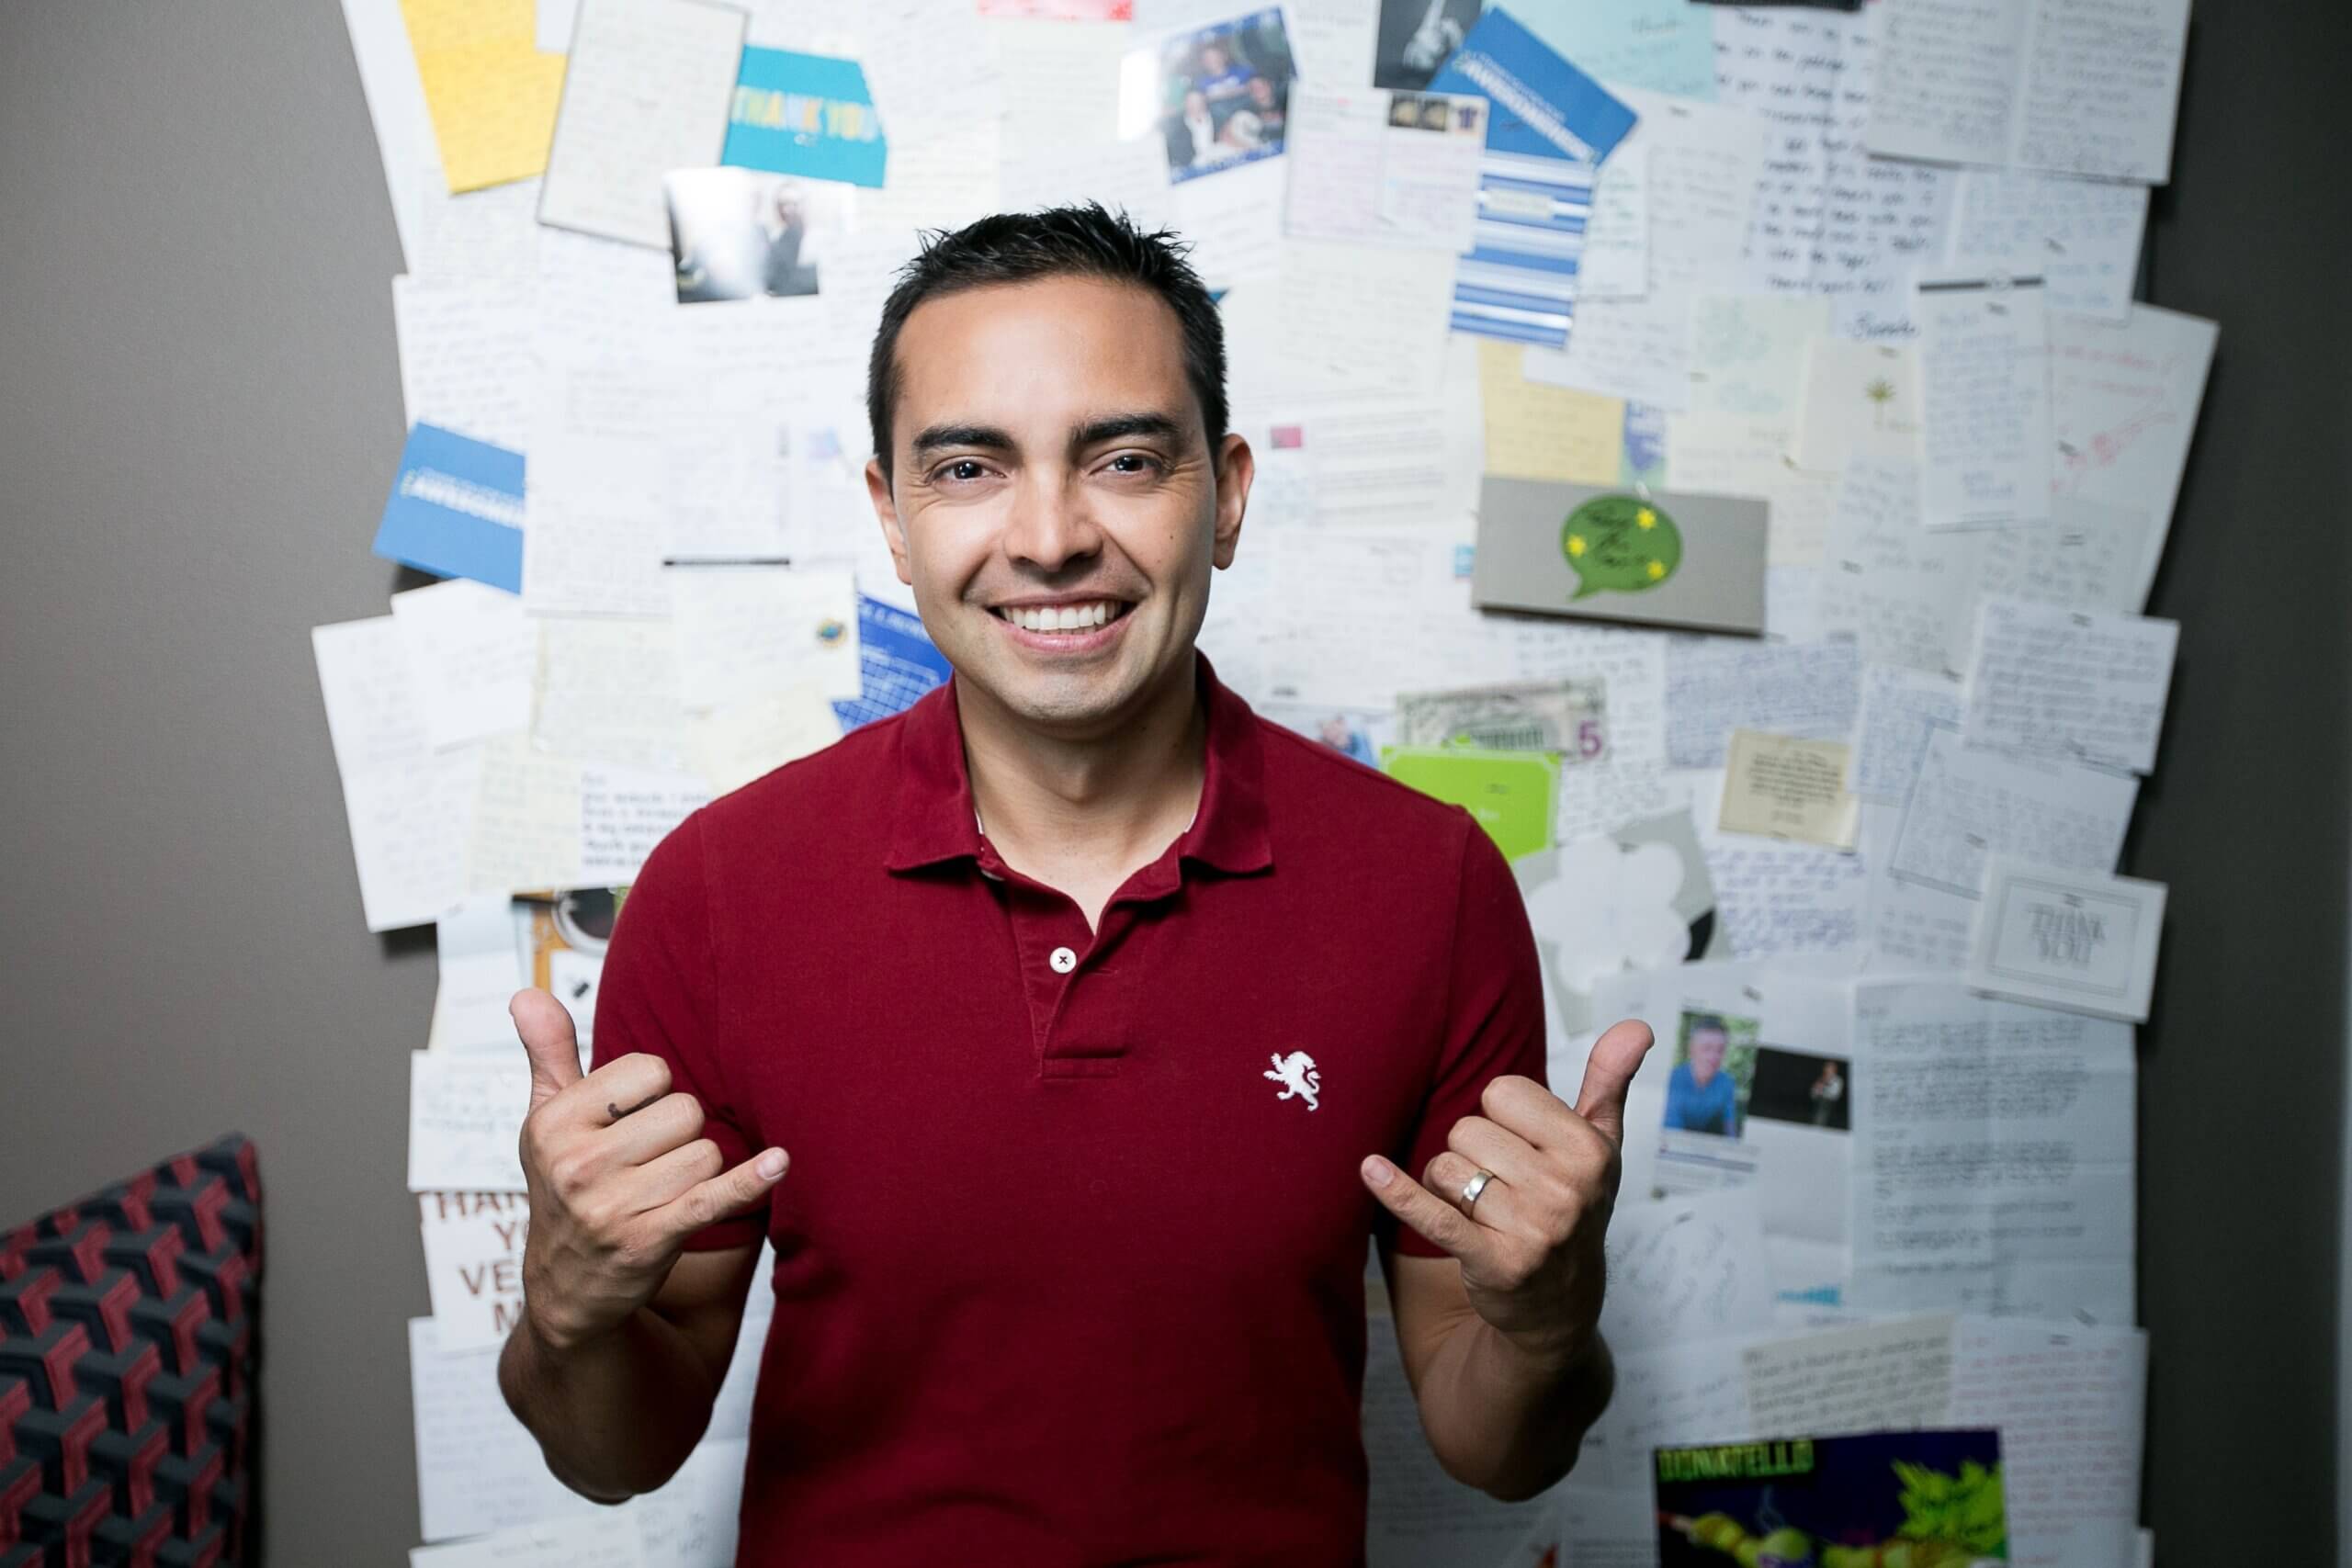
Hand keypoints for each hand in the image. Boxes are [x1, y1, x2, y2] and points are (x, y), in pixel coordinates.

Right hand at [510, 988, 785, 1351]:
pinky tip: (779, 1163)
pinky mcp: (649, 1240)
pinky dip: (752, 1180)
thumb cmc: (566, 1185)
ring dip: (698, 1170)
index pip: (652, 1070)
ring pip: (706, 1153)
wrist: (566, 1286)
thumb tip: (526, 994)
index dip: (654, 1093)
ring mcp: (612, 1205)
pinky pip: (715, 1196)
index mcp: (554, 1121)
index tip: (629, 1121)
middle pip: (686, 1111)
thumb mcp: (547, 1120)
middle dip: (680, 1134)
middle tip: (647, 1164)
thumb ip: (549, 1053)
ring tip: (659, 1191)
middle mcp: (577, 1163)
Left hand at [1359, 1019, 1654, 1368]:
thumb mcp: (1600, 1147)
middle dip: (1472, 1154)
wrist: (1559, 1305)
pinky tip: (1371, 1169)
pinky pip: (1432, 1213)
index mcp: (1590, 1150)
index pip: (1502, 1091)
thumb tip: (1635, 1026)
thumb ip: (1609, 1083)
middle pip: (1468, 1128)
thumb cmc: (1574, 1208)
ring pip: (1446, 1167)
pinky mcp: (1493, 1262)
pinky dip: (1398, 1191)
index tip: (1525, 1149)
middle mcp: (1567, 1188)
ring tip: (1484, 1212)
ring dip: (1450, 1187)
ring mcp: (1532, 1228)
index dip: (1502, 1118)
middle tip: (1503, 1188)